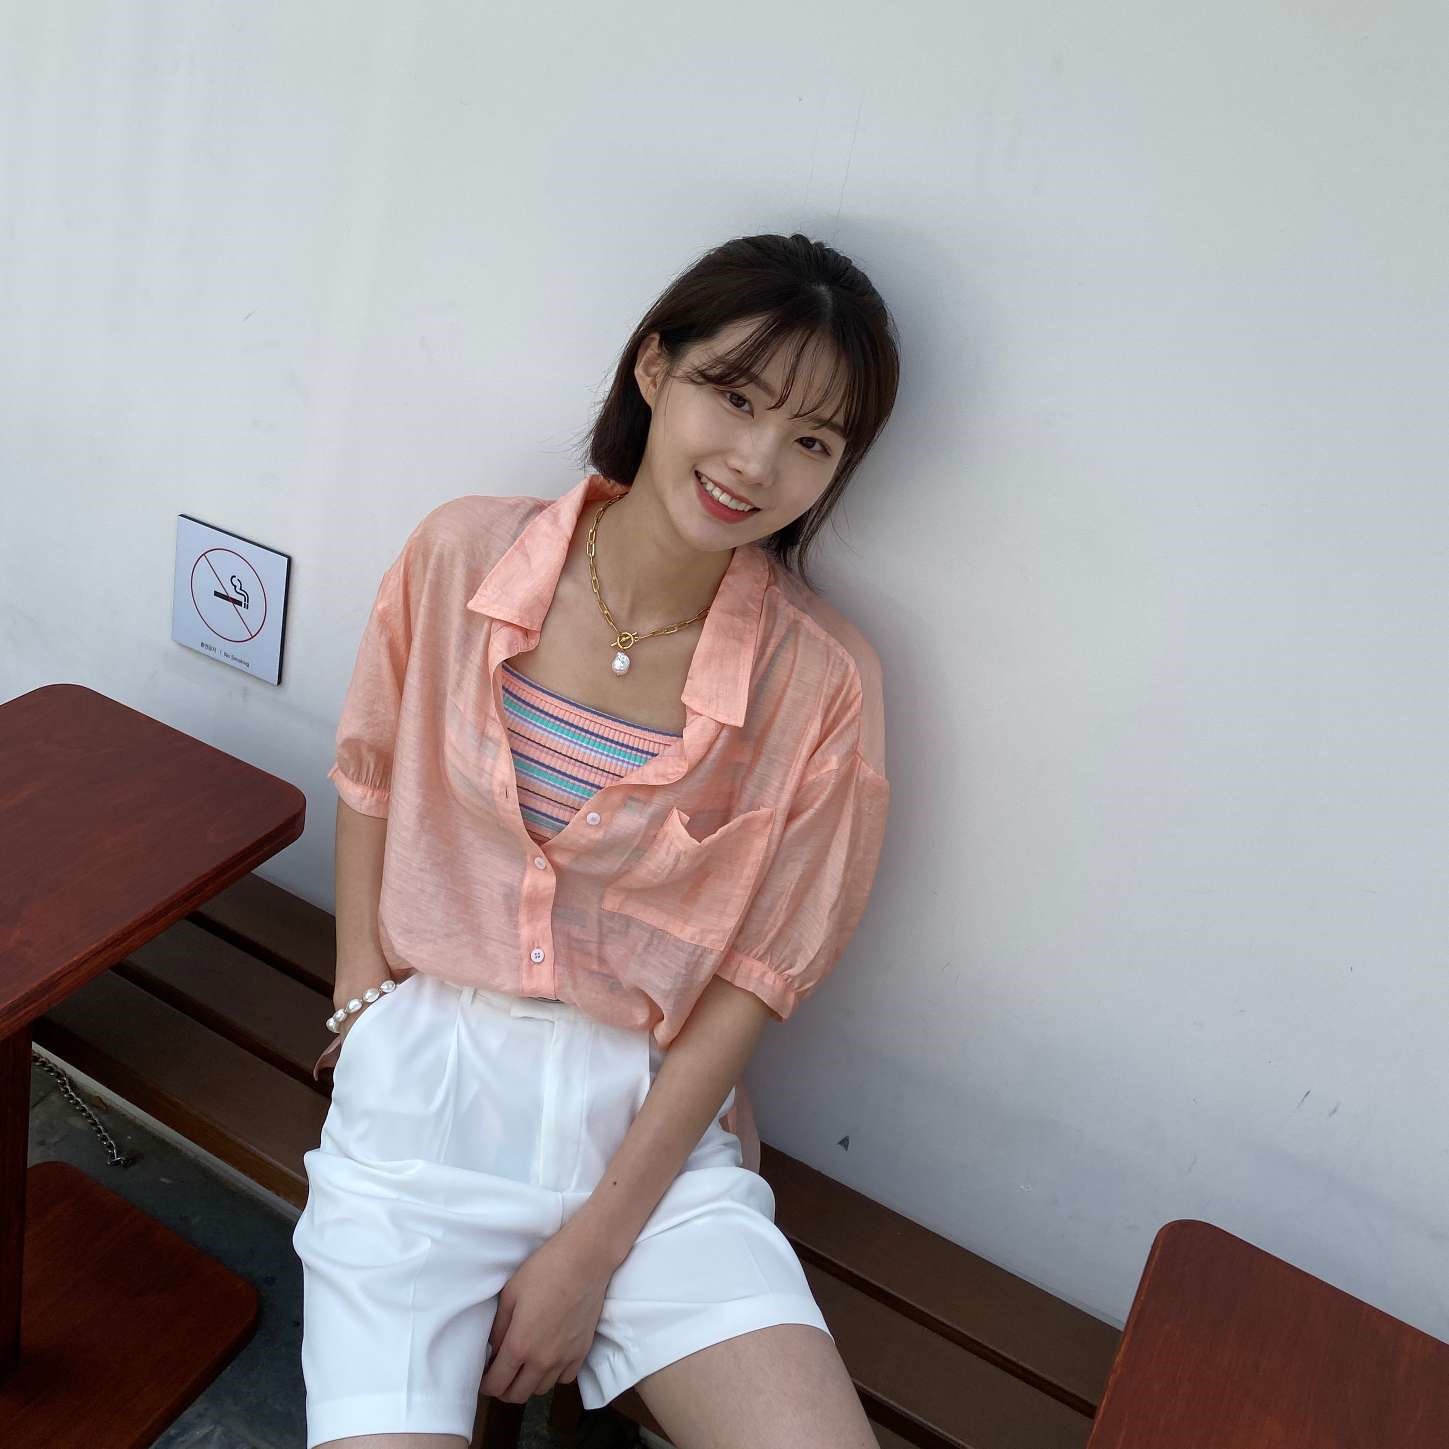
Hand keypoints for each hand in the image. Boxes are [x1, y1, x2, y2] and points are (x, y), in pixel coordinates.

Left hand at [481, 1224, 616, 1402]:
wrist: (585, 1260)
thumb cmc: (544, 1270)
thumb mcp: (510, 1294)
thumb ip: (498, 1328)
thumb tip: (492, 1350)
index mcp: (520, 1345)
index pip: (497, 1384)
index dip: (485, 1385)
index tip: (483, 1377)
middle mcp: (542, 1360)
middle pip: (518, 1395)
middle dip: (504, 1389)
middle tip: (500, 1374)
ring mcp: (565, 1358)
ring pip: (541, 1389)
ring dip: (528, 1383)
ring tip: (524, 1366)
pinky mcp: (582, 1351)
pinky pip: (564, 1378)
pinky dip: (553, 1375)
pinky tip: (549, 1358)